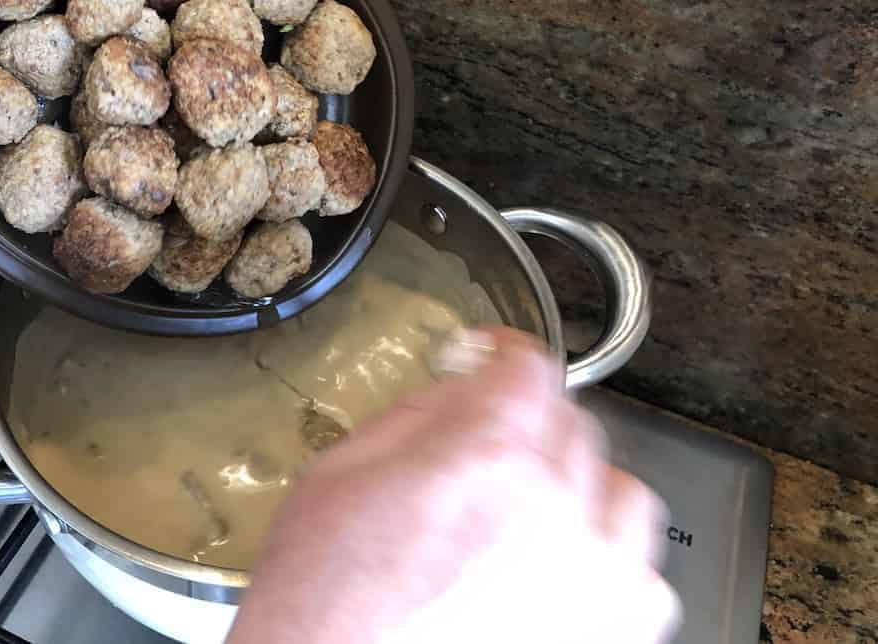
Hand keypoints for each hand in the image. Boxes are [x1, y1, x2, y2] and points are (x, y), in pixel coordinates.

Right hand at [229, 328, 679, 643]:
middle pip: (574, 422)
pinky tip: (567, 563)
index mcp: (488, 455)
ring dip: (581, 484)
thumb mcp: (343, 469)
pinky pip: (641, 576)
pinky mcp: (605, 632)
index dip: (504, 351)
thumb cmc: (325, 599)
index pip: (529, 366)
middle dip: (530, 416)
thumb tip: (462, 389)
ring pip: (621, 492)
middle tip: (494, 432)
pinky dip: (608, 561)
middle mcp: (555, 510)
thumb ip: (419, 415)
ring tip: (538, 501)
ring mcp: (589, 579)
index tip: (494, 357)